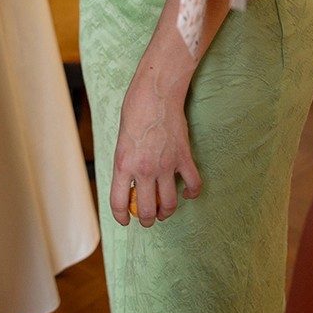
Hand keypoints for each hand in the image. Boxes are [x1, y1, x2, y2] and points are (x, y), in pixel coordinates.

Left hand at [109, 69, 200, 227]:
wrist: (156, 92)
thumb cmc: (135, 110)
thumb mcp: (121, 140)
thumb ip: (125, 163)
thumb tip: (131, 183)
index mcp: (123, 164)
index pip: (119, 203)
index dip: (121, 217)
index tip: (125, 220)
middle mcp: (144, 169)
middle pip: (147, 210)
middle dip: (147, 220)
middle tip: (148, 219)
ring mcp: (166, 165)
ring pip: (170, 204)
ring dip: (167, 213)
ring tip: (164, 212)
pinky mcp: (183, 157)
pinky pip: (193, 184)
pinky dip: (192, 194)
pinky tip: (187, 194)